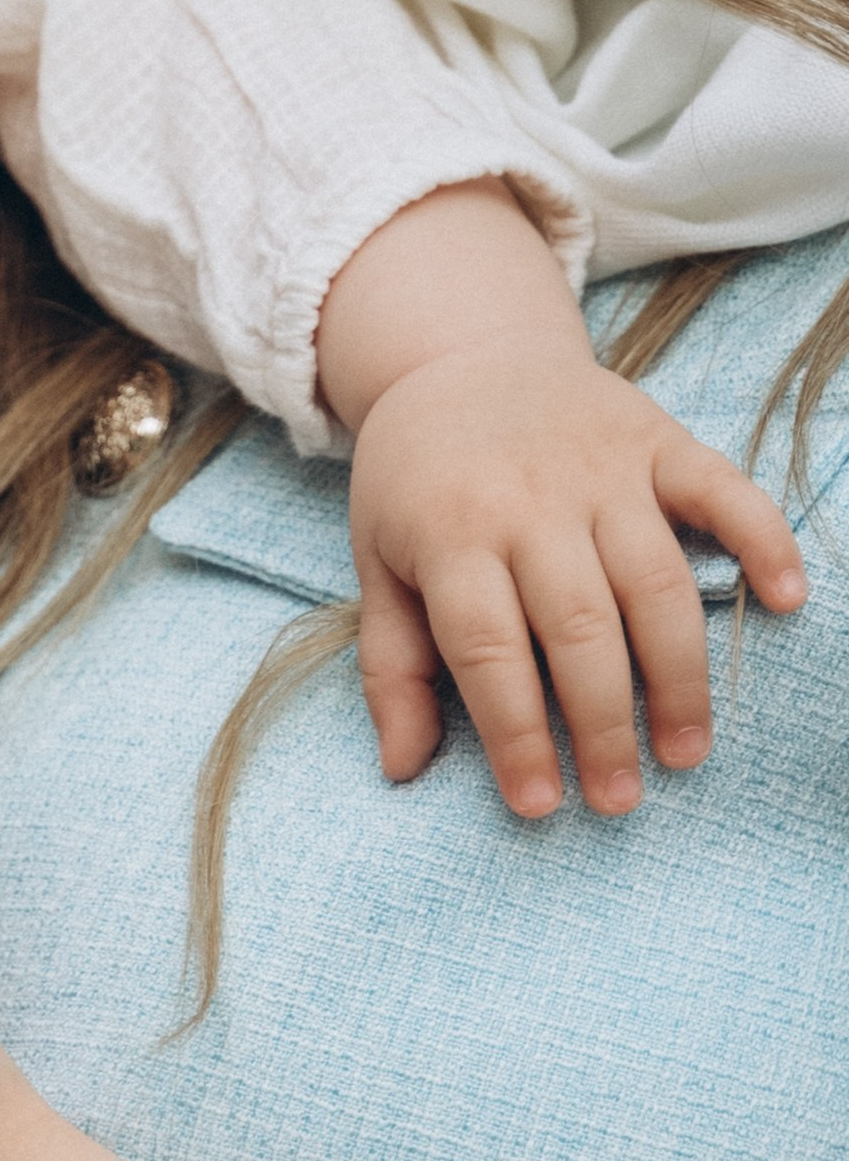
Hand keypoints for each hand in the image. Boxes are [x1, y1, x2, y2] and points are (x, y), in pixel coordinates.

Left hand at [318, 183, 804, 816]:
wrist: (460, 355)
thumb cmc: (415, 484)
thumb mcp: (376, 568)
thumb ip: (392, 667)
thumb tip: (402, 769)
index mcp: (452, 537)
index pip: (490, 652)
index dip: (517, 734)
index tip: (539, 804)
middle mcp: (531, 501)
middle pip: (579, 628)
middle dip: (602, 723)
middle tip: (619, 799)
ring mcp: (601, 467)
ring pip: (654, 580)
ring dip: (678, 672)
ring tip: (685, 750)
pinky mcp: (658, 438)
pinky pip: (721, 488)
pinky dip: (761, 539)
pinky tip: (785, 602)